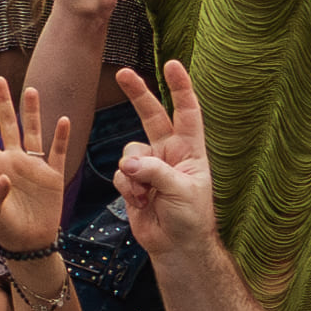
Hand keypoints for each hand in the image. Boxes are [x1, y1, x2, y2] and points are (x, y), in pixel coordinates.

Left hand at [0, 76, 72, 257]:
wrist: (29, 243)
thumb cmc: (5, 229)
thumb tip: (4, 178)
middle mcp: (14, 160)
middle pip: (8, 125)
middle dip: (3, 103)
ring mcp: (34, 166)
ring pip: (33, 132)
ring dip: (32, 112)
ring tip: (31, 89)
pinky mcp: (52, 175)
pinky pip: (57, 152)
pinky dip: (60, 137)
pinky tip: (63, 120)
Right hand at [109, 62, 218, 247]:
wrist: (176, 246)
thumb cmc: (191, 218)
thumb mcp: (181, 191)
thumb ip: (155, 172)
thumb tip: (127, 164)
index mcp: (189, 150)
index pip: (187, 112)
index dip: (181, 88)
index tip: (173, 64)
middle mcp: (168, 153)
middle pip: (151, 116)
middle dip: (138, 94)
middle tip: (124, 73)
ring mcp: (149, 167)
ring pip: (128, 152)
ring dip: (132, 173)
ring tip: (144, 194)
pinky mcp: (132, 182)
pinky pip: (120, 174)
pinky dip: (126, 187)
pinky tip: (138, 202)